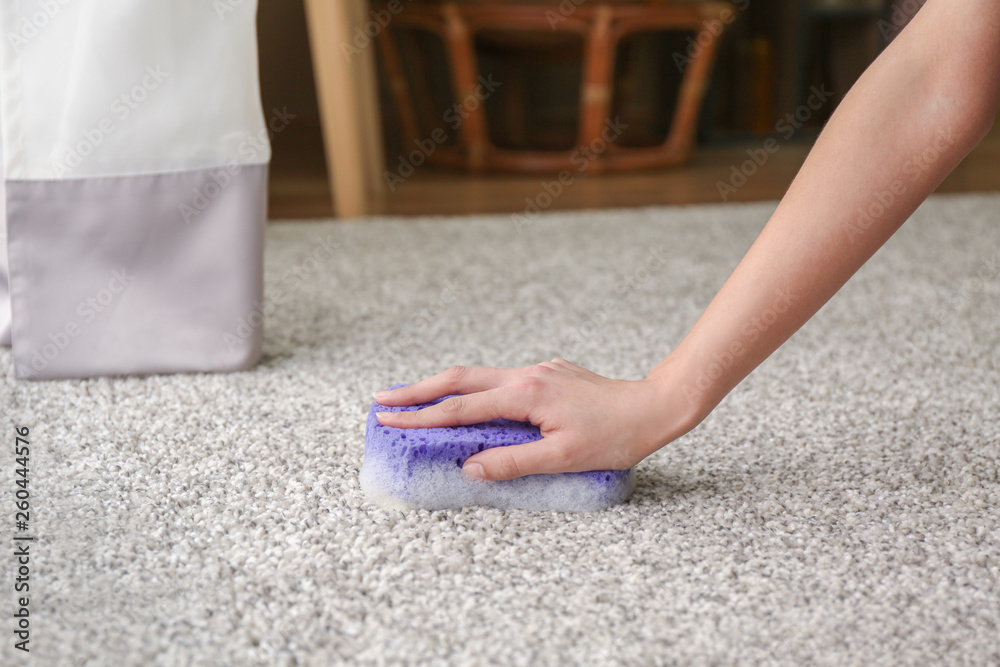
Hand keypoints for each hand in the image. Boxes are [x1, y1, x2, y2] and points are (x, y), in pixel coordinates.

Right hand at [373, 358, 701, 480]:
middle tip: (383, 399)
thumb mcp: (563, 458)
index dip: (421, 417)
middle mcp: (526, 376)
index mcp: (525, 395)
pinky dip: (472, 389)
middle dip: (418, 390)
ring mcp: (537, 371)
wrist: (653, 406)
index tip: (390, 420)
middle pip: (459, 379)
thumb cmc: (614, 436)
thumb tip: (470, 467)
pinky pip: (499, 379)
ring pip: (478, 376)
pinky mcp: (548, 373)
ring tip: (413, 397)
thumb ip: (512, 462)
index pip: (460, 408)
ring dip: (443, 387)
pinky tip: (467, 400)